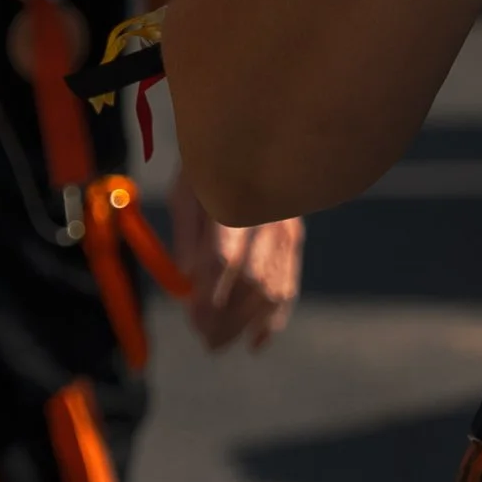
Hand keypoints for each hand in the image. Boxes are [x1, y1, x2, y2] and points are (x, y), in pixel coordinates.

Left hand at [170, 173, 302, 351]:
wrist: (253, 139)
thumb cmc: (208, 169)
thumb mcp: (186, 192)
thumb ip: (186, 237)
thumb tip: (187, 280)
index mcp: (234, 199)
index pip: (224, 258)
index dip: (209, 294)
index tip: (193, 320)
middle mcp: (267, 216)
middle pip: (252, 280)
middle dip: (227, 317)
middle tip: (204, 340)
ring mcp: (287, 229)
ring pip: (273, 289)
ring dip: (245, 324)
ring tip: (218, 343)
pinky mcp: (294, 240)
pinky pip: (288, 286)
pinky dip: (273, 320)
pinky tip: (255, 341)